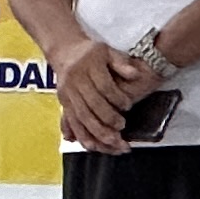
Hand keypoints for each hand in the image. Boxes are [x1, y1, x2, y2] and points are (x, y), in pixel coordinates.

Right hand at [55, 37, 146, 152]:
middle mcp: (75, 82)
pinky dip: (83, 136)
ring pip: (82, 118)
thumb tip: (135, 74)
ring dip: (98, 133)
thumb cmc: (91, 52)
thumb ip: (121, 63)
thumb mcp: (108, 51)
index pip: (104, 86)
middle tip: (122, 128)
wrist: (65, 51)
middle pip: (92, 106)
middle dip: (108, 120)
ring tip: (113, 144)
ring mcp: (68, 94)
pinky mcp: (64, 104)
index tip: (128, 106)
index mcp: (88, 67)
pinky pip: (73, 123)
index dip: (117, 98)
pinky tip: (94, 147)